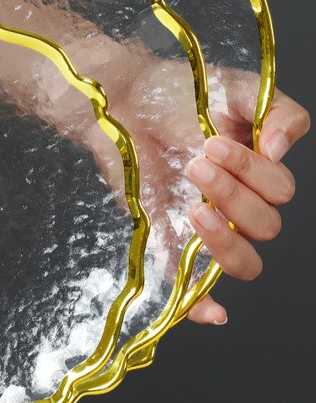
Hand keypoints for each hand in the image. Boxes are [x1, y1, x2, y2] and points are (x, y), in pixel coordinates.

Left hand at [74, 47, 308, 324]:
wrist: (122, 100)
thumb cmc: (177, 94)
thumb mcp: (232, 88)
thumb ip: (275, 111)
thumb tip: (280, 150)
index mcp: (258, 171)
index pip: (279, 191)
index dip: (251, 171)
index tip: (212, 142)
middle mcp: (236, 203)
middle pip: (264, 226)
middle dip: (232, 195)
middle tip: (195, 163)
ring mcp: (204, 225)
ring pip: (243, 261)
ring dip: (225, 241)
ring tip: (195, 209)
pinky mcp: (168, 236)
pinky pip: (192, 283)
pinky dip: (203, 303)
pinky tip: (210, 314)